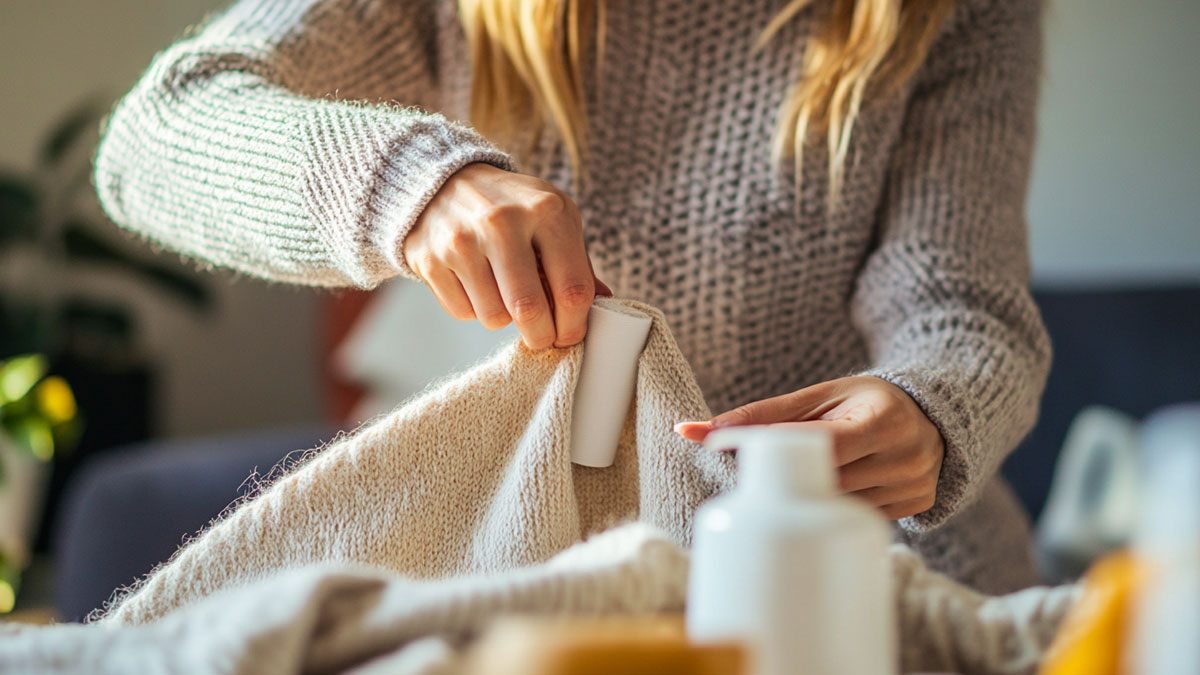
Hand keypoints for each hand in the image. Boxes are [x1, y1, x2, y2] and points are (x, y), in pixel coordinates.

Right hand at [404, 163, 611, 349]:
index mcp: (545, 210)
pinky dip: (473, 309)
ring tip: (503, 291)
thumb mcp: (553, 218)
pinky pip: (462, 313)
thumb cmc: (512, 206)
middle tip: (542, 337)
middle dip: (541, 336)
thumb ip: (578, 262)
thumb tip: (605, 302)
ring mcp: (461, 241)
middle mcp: (502, 222)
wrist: (445, 180)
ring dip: (504, 318)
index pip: (572, 289)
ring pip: (494, 318)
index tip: (570, 334)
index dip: (575, 325)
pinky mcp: (430, 258)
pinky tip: (475, 282)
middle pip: (530, 311)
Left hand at [675, 376, 944, 519]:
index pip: (828, 446)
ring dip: (811, 498)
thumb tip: (697, 430)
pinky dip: (835, 508)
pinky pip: (859, 517)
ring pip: (842, 505)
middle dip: (790, 479)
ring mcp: (914, 487)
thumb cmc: (864, 401)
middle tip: (757, 477)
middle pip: (830, 481)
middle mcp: (906, 456)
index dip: (780, 452)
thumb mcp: (821, 396)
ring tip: (791, 485)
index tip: (733, 455)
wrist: (932, 418)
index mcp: (884, 420)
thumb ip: (763, 413)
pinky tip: (826, 496)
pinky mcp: (916, 507)